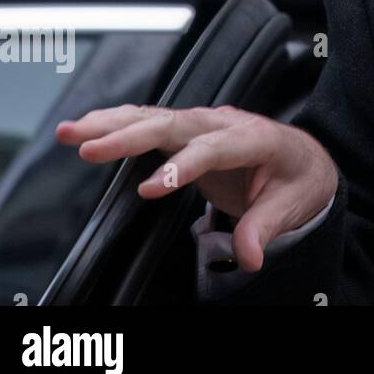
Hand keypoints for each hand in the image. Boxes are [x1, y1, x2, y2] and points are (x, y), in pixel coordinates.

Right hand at [56, 105, 337, 271]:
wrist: (303, 157)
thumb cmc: (297, 178)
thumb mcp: (292, 203)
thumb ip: (265, 227)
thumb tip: (248, 257)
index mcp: (255, 138)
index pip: (215, 149)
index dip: (181, 167)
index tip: (147, 190)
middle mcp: (225, 123)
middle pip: (175, 125)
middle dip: (130, 135)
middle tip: (90, 149)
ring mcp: (205, 122)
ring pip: (155, 117)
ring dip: (111, 123)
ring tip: (71, 132)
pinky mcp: (189, 129)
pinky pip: (150, 122)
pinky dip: (117, 122)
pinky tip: (87, 126)